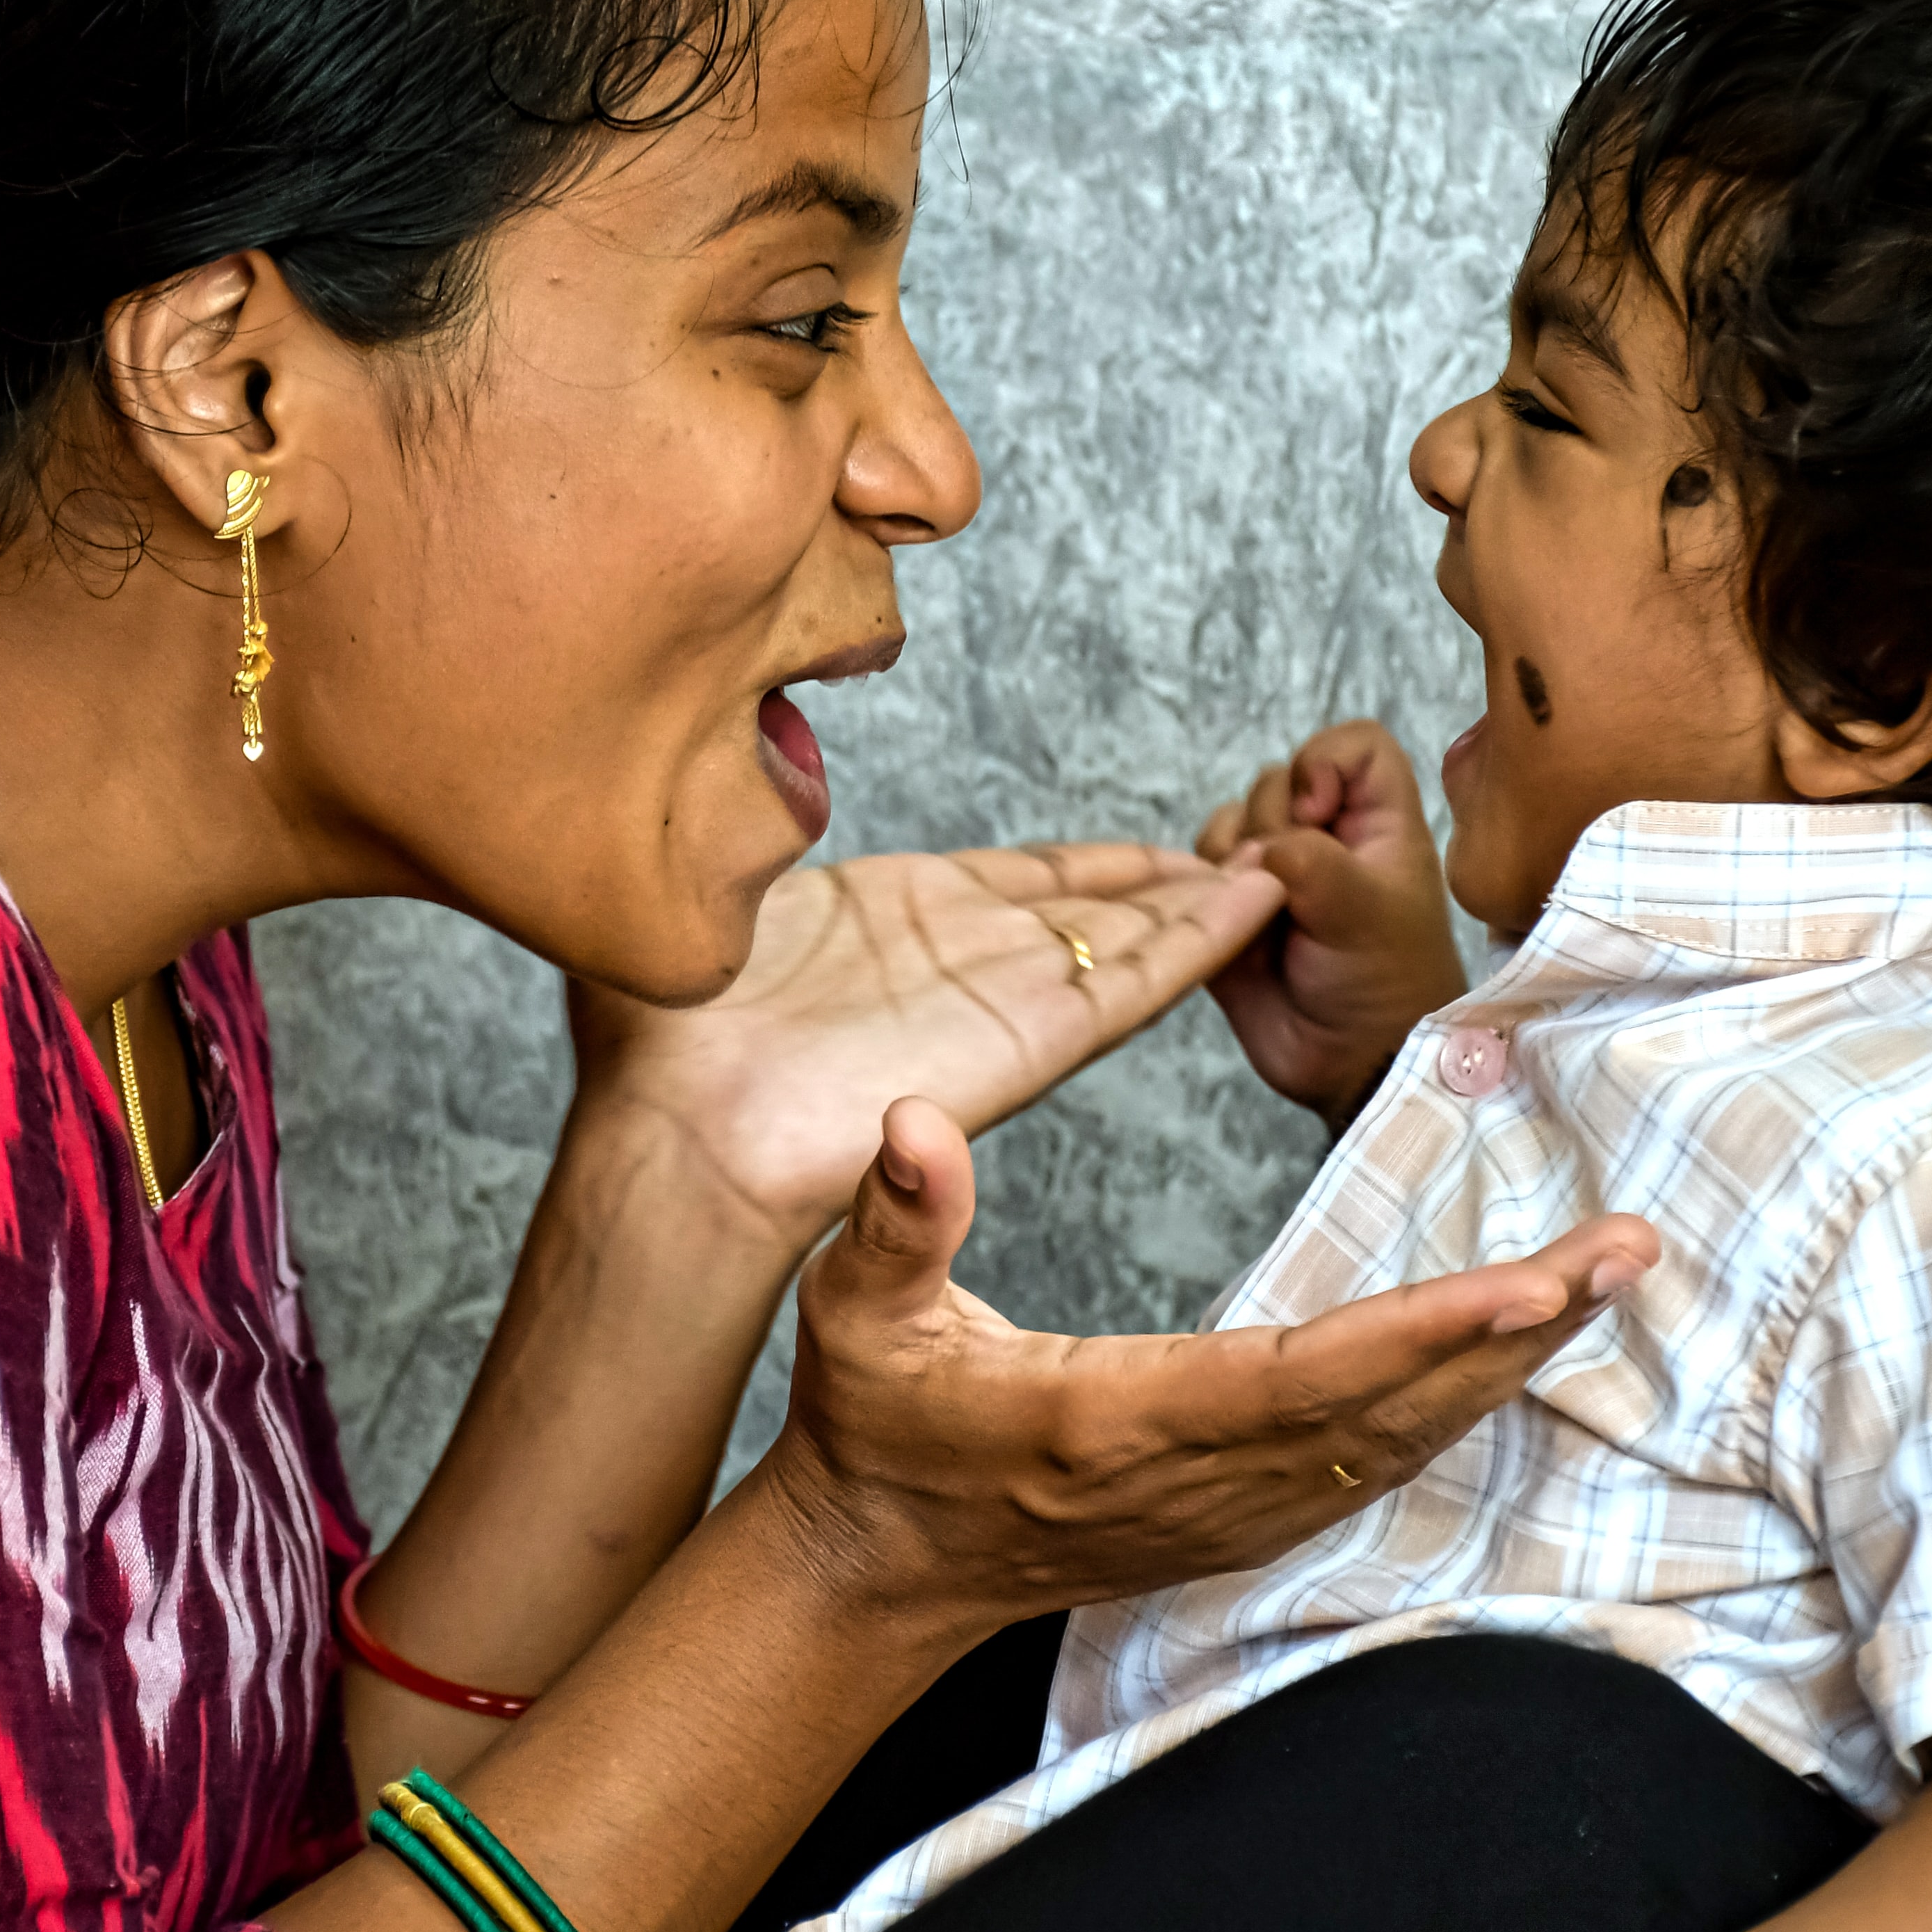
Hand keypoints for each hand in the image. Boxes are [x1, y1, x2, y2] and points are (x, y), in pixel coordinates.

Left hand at [566, 846, 1289, 1251]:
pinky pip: (1127, 983)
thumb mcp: (698, 904)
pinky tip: (1250, 905)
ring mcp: (993, 1003)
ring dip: (1196, 908)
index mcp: (886, 920)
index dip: (1085, 869)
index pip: (1012, 884)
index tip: (1146, 851)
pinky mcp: (1025, 1041)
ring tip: (1271, 875)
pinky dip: (1193, 942)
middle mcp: (952, 962)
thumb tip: (724, 789)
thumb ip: (732, 846)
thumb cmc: (660, 1046)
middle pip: (1085, 913)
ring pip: (1122, 943)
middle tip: (1240, 855)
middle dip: (1157, 886)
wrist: (679, 1142)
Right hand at [761, 1097, 1658, 1624]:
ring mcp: (1229, 1508)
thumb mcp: (857, 1317)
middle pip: (1394, 1404)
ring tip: (1602, 1280)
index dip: (1426, 1332)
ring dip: (1509, 1362)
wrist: (877, 1571)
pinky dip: (1457, 1403)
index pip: (1304, 1372)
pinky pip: (1375, 1460)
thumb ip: (895, 1217)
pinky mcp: (1238, 1516)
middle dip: (1520, 1329)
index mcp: (1122, 1417)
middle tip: (1626, 1247)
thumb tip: (912, 1116)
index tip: (1530, 1283)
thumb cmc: (873, 1433)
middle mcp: (1200, 1475)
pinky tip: (1514, 1354)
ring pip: (1402, 1436)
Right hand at [1198, 719, 1470, 1130]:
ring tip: (1256, 908)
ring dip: (1232, 854)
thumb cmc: (1385, 986)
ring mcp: (1278, 873)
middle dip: (1269, 822)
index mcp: (1379, 826)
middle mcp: (1329, 839)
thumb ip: (1313, 861)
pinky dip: (1202, 881)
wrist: (1351, 1067)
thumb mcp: (1367, 912)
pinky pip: (1200, 867)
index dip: (1325, 762)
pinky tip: (1224, 917)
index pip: (1355, 746)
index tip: (1316, 814)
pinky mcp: (1233, 908)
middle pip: (1278, 780)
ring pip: (1233, 821)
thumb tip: (1257, 848)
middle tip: (1286, 883)